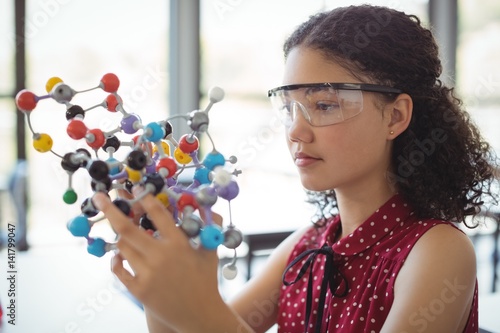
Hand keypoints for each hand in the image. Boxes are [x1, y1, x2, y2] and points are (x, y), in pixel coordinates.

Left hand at [92, 189, 224, 330]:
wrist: (200, 314)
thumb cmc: (206, 280)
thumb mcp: (210, 251)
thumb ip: (208, 226)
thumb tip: (205, 205)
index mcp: (179, 244)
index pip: (157, 214)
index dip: (144, 199)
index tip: (135, 189)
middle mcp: (161, 257)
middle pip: (127, 228)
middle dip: (110, 210)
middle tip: (99, 197)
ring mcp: (148, 274)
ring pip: (122, 248)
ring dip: (119, 237)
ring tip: (121, 232)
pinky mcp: (139, 290)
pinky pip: (119, 269)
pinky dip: (116, 260)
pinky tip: (119, 256)